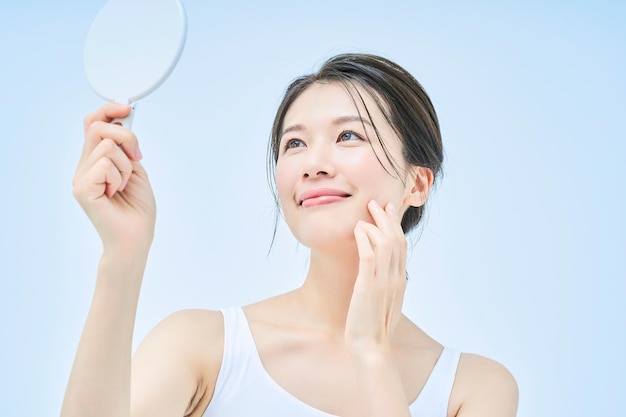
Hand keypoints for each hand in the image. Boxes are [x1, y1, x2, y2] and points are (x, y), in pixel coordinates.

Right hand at [73, 103, 155, 251]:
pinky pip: (105, 165)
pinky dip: (119, 178)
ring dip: (126, 166)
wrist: (136, 238)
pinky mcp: (82, 189)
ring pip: (107, 147)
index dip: (108, 111)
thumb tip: (122, 120)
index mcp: (95, 161)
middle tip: (137, 158)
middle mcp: (83, 167)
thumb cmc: (138, 209)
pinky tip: (116, 194)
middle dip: (127, 137)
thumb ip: (125, 148)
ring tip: (124, 186)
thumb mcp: (136, 169)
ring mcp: (80, 178)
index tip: (127, 108)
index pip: (93, 124)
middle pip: (98, 127)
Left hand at [345, 200, 407, 351]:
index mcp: (400, 281)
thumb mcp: (384, 302)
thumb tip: (381, 272)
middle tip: (377, 203)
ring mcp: (383, 282)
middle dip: (387, 218)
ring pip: (385, 243)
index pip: (401, 246)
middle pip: (396, 240)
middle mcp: (395, 278)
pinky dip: (364, 238)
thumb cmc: (374, 326)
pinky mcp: (368, 286)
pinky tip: (358, 229)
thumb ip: (386, 284)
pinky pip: (369, 255)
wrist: (371, 346)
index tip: (389, 210)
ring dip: (375, 224)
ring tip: (366, 212)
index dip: (395, 226)